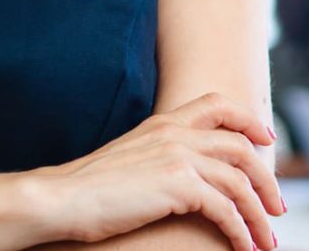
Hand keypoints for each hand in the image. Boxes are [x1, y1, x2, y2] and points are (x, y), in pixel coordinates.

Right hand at [23, 92, 284, 250]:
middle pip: (240, 144)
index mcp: (162, 122)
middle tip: (276, 206)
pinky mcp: (177, 184)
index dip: (247, 118)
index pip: (216, 104)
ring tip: (266, 240)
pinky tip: (243, 247)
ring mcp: (176, 155)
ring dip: (259, 214)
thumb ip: (161, 154)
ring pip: (240, 179)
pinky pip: (227, 208)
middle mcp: (173, 132)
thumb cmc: (92, 186)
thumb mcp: (132, 157)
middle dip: (266, 176)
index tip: (265, 138)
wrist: (63, 196)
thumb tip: (188, 175)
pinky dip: (242, 231)